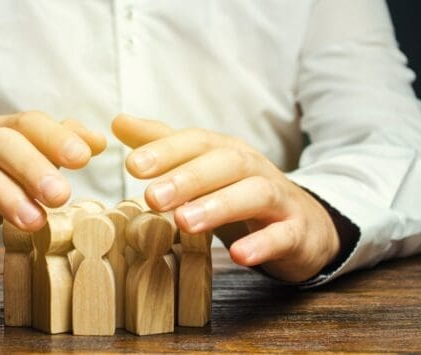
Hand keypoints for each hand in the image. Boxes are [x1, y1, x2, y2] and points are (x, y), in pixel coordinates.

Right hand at [0, 111, 105, 258]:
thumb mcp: (20, 160)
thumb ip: (55, 148)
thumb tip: (98, 142)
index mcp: (1, 131)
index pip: (28, 123)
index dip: (55, 137)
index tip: (84, 158)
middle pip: (0, 143)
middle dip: (32, 167)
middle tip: (61, 195)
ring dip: (3, 195)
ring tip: (33, 222)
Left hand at [112, 114, 338, 281]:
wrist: (303, 224)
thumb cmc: (239, 192)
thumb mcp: (202, 167)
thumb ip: (163, 147)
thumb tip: (117, 121)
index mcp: (226, 152)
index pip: (197, 142)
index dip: (166, 151)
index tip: (132, 166)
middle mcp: (253, 168)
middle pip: (224, 164)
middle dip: (187, 178)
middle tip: (152, 198)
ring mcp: (279, 199)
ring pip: (254, 194)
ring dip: (219, 206)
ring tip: (184, 222)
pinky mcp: (296, 231)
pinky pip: (283, 234)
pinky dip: (262, 243)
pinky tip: (238, 256)